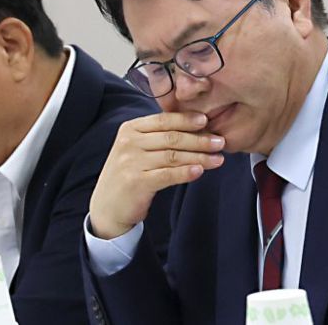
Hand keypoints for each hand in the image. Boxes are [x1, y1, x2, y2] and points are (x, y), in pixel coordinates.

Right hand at [89, 112, 224, 238]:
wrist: (107, 207)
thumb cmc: (129, 175)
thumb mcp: (137, 149)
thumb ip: (158, 137)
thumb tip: (195, 128)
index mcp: (130, 129)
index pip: (163, 120)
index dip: (186, 119)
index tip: (206, 120)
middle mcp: (129, 142)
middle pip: (171, 137)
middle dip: (199, 139)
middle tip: (220, 142)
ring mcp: (131, 162)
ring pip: (173, 156)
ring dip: (199, 156)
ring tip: (218, 159)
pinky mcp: (136, 182)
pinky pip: (167, 175)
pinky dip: (186, 172)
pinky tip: (200, 171)